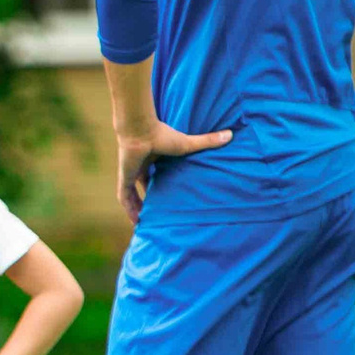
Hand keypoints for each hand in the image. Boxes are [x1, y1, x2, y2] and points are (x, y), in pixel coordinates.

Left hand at [114, 122, 233, 222]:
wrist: (141, 131)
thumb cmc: (162, 135)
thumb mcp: (187, 144)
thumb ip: (207, 142)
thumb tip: (230, 135)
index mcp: (152, 159)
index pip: (154, 175)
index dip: (158, 186)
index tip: (165, 197)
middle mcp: (140, 167)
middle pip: (143, 186)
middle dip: (147, 200)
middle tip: (155, 214)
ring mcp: (130, 173)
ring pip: (132, 195)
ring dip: (137, 208)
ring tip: (145, 223)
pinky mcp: (125, 178)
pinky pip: (125, 197)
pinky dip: (129, 209)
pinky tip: (135, 221)